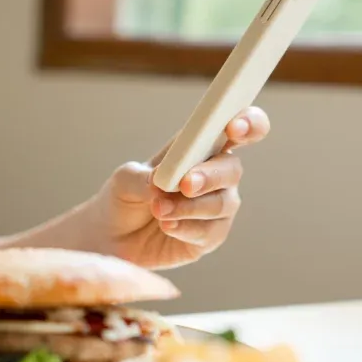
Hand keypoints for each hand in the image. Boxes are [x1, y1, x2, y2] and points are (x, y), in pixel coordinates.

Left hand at [88, 107, 270, 269]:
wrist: (114, 238)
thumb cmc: (124, 198)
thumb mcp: (124, 181)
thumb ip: (143, 176)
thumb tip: (161, 180)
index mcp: (199, 146)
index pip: (238, 127)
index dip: (247, 123)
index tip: (234, 127)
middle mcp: (215, 173)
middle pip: (233, 168)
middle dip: (210, 175)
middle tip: (185, 184)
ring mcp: (217, 206)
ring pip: (222, 203)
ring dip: (190, 207)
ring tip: (159, 210)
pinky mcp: (212, 235)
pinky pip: (211, 231)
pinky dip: (187, 228)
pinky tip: (167, 226)